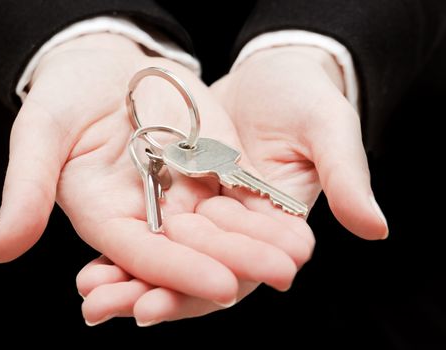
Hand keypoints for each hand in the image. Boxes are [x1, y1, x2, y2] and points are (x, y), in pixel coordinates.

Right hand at [0, 34, 309, 310]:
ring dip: (262, 241)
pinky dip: (266, 208)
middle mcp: (146, 215)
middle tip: (281, 275)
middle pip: (193, 247)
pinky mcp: (207, 169)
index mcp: (104, 217)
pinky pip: (239, 194)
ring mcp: (180, 194)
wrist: (103, 67)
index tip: (222, 286)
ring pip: (223, 227)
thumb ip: (24, 190)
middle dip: (237, 262)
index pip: (144, 254)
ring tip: (299, 253)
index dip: (179, 270)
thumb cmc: (64, 97)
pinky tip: (296, 220)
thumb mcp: (40, 134)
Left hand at [76, 46, 387, 325]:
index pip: (240, 271)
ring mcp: (213, 217)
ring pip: (172, 259)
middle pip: (197, 275)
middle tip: (104, 307)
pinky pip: (157, 229)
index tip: (151, 305)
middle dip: (151, 294)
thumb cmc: (306, 96)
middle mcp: (241, 231)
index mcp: (277, 226)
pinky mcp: (189, 198)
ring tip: (89, 294)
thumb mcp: (328, 127)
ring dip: (131, 279)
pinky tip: (94, 264)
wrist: (276, 73)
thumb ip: (346, 175)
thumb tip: (374, 228)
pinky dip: (127, 249)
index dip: (197, 291)